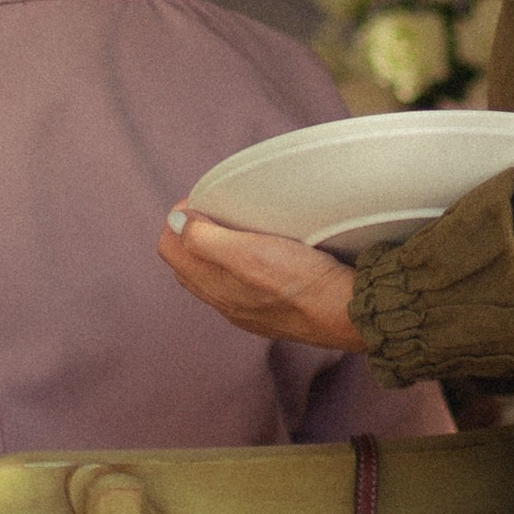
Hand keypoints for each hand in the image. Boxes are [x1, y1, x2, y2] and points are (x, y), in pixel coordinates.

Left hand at [159, 208, 364, 352]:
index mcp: (212, 285)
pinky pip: (235, 286)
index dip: (178, 220)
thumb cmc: (300, 279)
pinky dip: (235, 265)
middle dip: (191, 232)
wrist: (344, 312)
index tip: (200, 200)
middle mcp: (223, 302)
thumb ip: (206, 239)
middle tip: (214, 208)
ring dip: (212, 249)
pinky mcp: (267, 312)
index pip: (169, 249)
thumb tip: (174, 223)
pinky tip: (257, 254)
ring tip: (235, 226)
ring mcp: (244, 310)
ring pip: (211, 275)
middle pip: (187, 262)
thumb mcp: (250, 252)